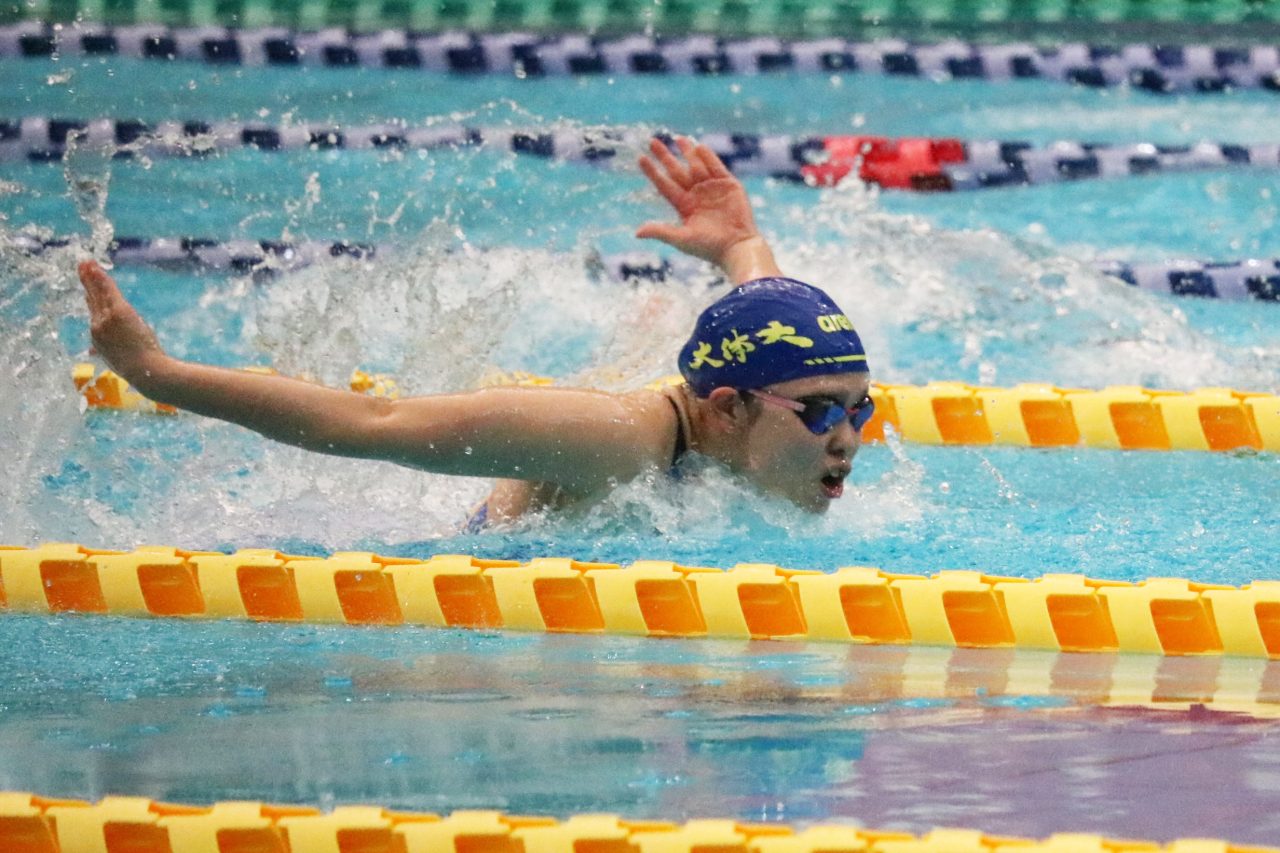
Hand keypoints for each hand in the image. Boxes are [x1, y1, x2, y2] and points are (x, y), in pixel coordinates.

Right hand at [78, 259, 168, 388]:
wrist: (145, 370)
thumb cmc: (135, 369)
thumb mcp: (115, 360)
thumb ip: (103, 352)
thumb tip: (92, 352)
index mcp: (98, 338)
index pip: (93, 314)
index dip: (90, 300)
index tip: (86, 291)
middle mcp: (97, 327)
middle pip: (92, 300)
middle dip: (87, 283)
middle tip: (82, 269)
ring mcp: (106, 318)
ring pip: (98, 293)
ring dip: (91, 275)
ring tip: (86, 262)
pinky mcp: (118, 311)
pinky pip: (107, 290)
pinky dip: (100, 278)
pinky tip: (95, 267)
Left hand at [635, 137, 780, 281]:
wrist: (737, 247)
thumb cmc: (708, 247)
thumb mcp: (682, 239)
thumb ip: (661, 231)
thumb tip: (636, 233)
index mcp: (684, 206)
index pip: (664, 185)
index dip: (653, 172)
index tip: (641, 158)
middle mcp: (696, 194)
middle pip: (676, 171)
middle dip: (665, 156)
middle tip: (652, 141)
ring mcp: (712, 188)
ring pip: (696, 165)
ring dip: (687, 151)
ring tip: (677, 138)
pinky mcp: (729, 185)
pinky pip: (716, 167)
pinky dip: (708, 157)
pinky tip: (698, 146)